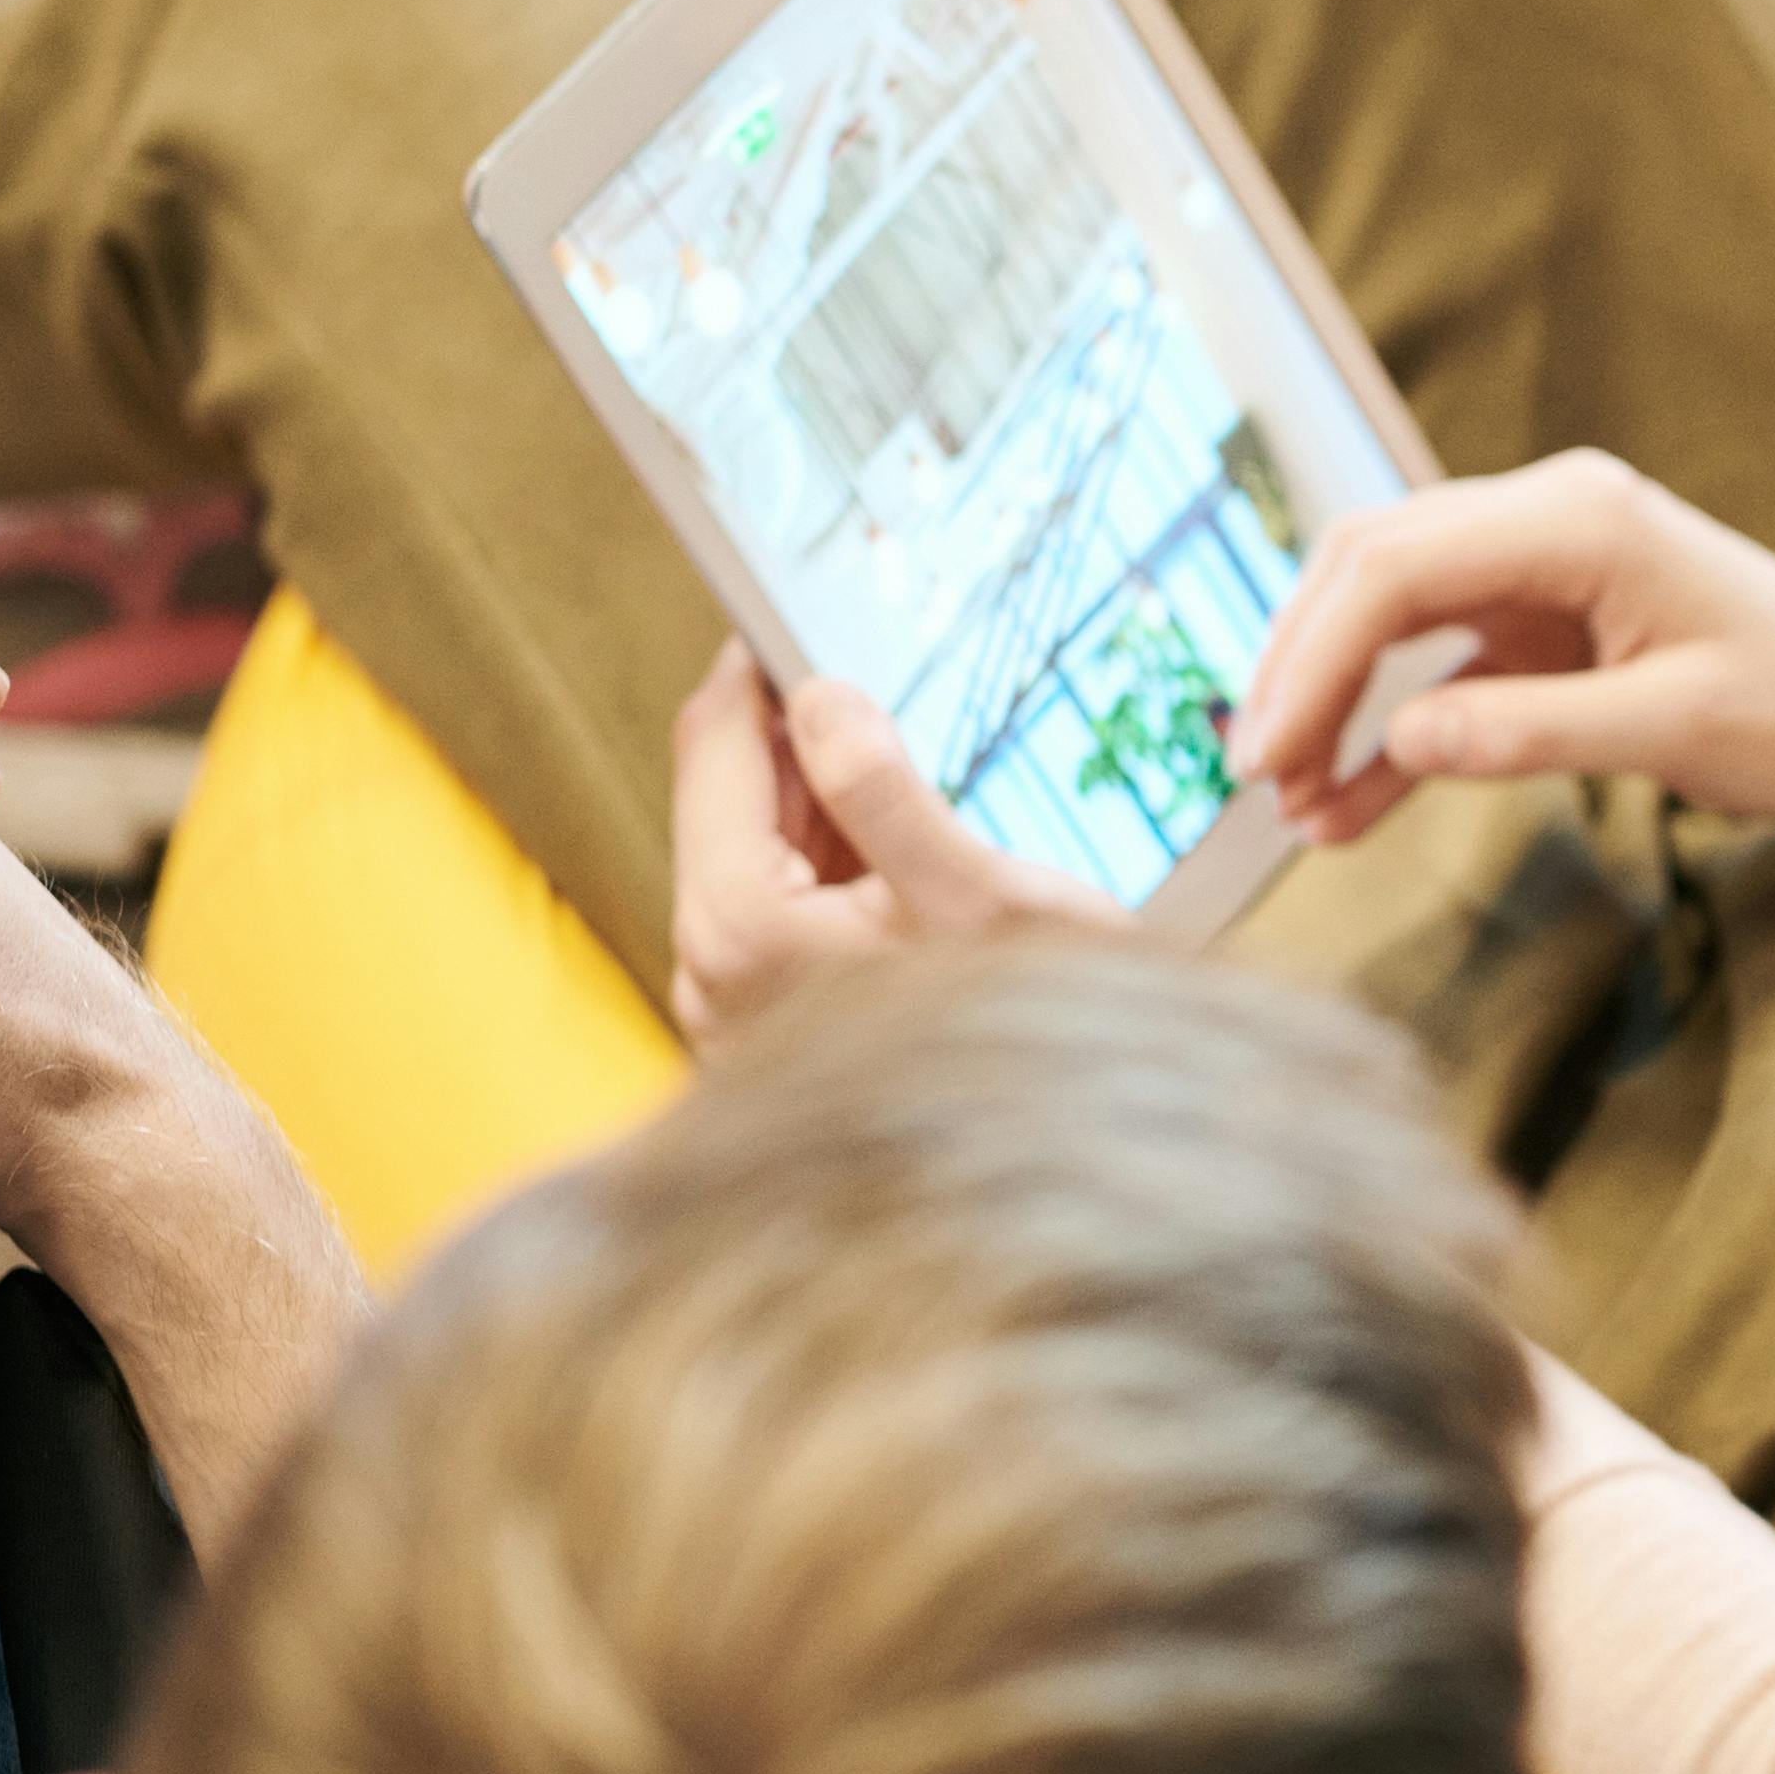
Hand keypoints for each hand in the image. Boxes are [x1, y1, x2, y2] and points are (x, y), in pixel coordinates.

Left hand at [666, 640, 1120, 1048]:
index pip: (716, 744)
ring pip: (755, 849)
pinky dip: (834, 867)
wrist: (1064, 1161)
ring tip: (919, 796)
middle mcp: (710, 972)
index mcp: (739, 925)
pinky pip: (780, 907)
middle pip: (729, 796)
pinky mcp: (765, 1027)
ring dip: (826, 806)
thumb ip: (880, 787)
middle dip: (802, 740)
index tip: (808, 612)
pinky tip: (907, 869)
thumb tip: (815, 695)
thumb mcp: (979, 892)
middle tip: (889, 697)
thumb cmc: (1033, 1042)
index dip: (761, 667)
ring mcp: (730, 1007)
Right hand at [1243, 450, 1774, 849]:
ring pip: (1388, 615)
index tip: (1266, 751)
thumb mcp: (1676, 728)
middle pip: (1371, 572)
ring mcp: (1538, 568)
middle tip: (1253, 776)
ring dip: (1333, 702)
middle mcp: (1545, 519)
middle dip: (1300, 671)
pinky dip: (1389, 735)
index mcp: (1576, 519)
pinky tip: (1343, 809)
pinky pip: (1437, 669)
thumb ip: (1537, 731)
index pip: (1396, 567)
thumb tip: (1403, 739)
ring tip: (1289, 802)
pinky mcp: (1542, 624)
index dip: (1314, 658)